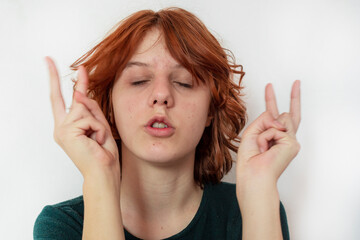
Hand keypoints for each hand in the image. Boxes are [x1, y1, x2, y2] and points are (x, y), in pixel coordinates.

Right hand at [47, 56, 119, 178]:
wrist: (103, 173)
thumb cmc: (103, 153)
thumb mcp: (100, 125)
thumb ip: (90, 108)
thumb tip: (80, 93)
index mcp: (68, 126)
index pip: (61, 98)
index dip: (55, 79)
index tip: (49, 62)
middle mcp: (62, 127)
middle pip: (74, 98)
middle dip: (80, 82)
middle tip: (68, 63)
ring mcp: (62, 129)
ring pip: (85, 109)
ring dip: (98, 124)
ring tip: (98, 140)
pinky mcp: (67, 131)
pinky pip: (89, 118)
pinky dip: (98, 129)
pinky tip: (95, 141)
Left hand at [236, 80, 300, 188]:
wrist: (253, 174)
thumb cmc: (250, 159)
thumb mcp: (252, 132)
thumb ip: (266, 119)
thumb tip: (281, 116)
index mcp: (273, 137)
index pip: (275, 116)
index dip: (272, 100)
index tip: (270, 87)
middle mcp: (285, 138)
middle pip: (288, 113)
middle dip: (291, 96)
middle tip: (297, 81)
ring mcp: (290, 140)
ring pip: (280, 118)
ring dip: (265, 130)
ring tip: (262, 146)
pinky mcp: (291, 142)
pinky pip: (275, 128)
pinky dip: (266, 136)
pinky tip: (265, 148)